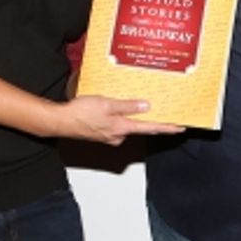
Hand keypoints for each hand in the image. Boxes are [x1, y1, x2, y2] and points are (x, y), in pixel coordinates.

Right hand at [56, 96, 185, 145]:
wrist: (60, 122)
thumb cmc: (80, 113)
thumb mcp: (107, 104)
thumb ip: (127, 106)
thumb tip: (146, 106)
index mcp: (122, 128)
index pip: (151, 128)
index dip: (167, 127)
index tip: (180, 127)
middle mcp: (119, 135)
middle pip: (142, 128)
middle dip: (155, 122)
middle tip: (169, 116)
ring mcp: (110, 136)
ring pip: (129, 126)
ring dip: (137, 118)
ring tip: (146, 107)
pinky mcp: (102, 133)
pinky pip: (118, 125)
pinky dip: (123, 118)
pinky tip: (122, 110)